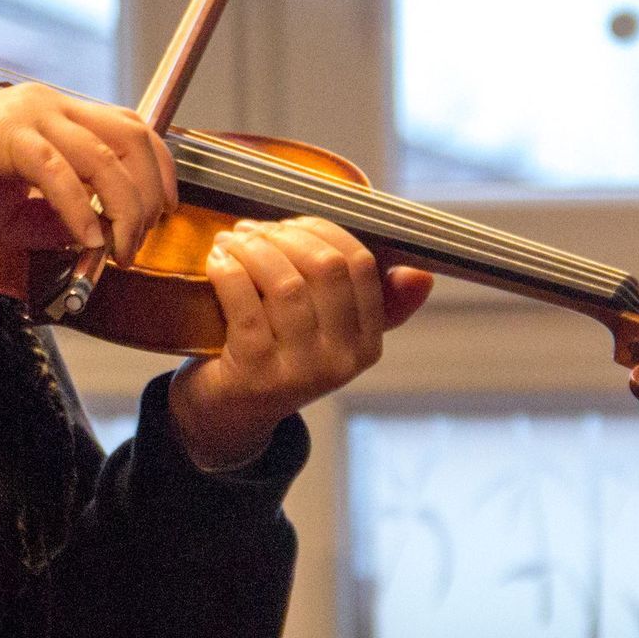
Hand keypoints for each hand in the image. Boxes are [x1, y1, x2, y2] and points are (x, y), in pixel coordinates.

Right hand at [0, 83, 176, 262]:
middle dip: (148, 193)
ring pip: (103, 156)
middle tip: (139, 240)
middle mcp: (49, 103)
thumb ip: (61, 220)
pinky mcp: (6, 136)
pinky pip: (58, 173)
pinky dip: (80, 210)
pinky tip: (86, 239)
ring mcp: (28, 115)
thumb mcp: (21, 211)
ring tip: (117, 249)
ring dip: (122, 208)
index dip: (160, 166)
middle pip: (129, 137)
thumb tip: (101, 237)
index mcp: (57, 111)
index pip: (130, 126)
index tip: (166, 209)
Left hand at [168, 216, 432, 468]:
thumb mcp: (327, 332)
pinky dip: (227, 270)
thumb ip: (368, 300)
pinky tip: (216, 260)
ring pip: (285, 284)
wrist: (228, 414)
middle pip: (325, 267)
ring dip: (251, 249)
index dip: (321, 231)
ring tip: (229, 240)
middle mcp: (342, 360)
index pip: (361, 265)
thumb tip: (422, 275)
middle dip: (284, 235)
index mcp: (367, 343)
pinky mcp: (257, 374)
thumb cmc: (276, 355)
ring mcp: (301, 371)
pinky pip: (245, 304)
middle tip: (251, 229)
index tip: (287, 223)